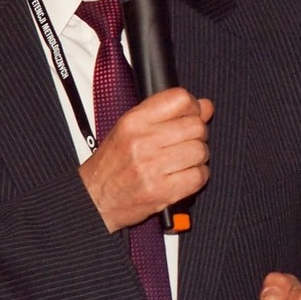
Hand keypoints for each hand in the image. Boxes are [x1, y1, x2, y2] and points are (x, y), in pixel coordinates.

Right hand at [80, 89, 212, 232]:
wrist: (95, 200)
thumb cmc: (113, 164)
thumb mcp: (131, 129)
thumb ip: (168, 114)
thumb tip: (206, 105)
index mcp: (134, 121)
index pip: (181, 99)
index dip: (193, 107)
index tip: (190, 117)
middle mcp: (142, 142)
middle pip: (196, 126)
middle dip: (197, 135)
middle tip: (185, 143)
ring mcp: (152, 167)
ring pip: (200, 151)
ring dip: (198, 157)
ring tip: (183, 161)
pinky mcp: (163, 191)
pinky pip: (199, 176)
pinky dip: (198, 176)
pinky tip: (184, 176)